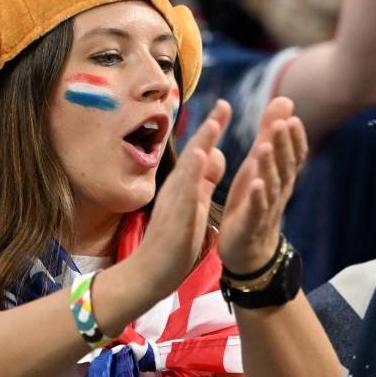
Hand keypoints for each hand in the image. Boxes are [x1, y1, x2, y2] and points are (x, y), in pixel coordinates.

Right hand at [133, 101, 230, 295]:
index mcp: (184, 185)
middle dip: (210, 127)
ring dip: (202, 145)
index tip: (226, 105)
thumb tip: (215, 153)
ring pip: (190, 169)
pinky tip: (200, 158)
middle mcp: (177, 187)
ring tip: (215, 123)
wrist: (149, 272)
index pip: (200, 151)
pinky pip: (185, 193)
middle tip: (225, 103)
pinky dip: (194, 174)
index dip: (212, 128)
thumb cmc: (172, 240)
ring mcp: (175, 202)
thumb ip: (204, 179)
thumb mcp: (193, 202)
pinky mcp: (176, 218)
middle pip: (194, 152)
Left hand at [217, 97, 308, 274]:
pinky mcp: (250, 223)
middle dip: (282, 145)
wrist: (248, 247)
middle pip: (284, 166)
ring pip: (270, 185)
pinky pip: (256, 209)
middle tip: (280, 124)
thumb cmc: (254, 198)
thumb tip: (285, 100)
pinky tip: (255, 184)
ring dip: (268, 166)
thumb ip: (270, 133)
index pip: (294, 154)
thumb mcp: (260, 162)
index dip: (294, 138)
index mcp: (280, 174)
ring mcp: (265, 207)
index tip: (292, 118)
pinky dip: (257, 196)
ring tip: (263, 147)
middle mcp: (278, 189)